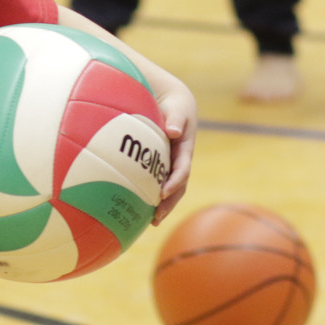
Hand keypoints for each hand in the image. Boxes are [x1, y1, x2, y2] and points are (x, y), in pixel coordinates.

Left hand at [150, 77, 198, 222]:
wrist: (174, 102)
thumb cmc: (175, 105)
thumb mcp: (177, 108)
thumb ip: (175, 118)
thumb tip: (173, 131)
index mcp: (185, 149)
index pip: (182, 170)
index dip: (174, 182)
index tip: (163, 192)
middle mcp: (180, 160)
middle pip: (178, 187)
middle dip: (169, 203)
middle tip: (156, 217)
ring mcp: (172, 164)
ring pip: (170, 189)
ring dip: (163, 205)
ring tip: (151, 221)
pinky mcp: (162, 165)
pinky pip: (158, 182)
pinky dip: (152, 195)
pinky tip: (139, 208)